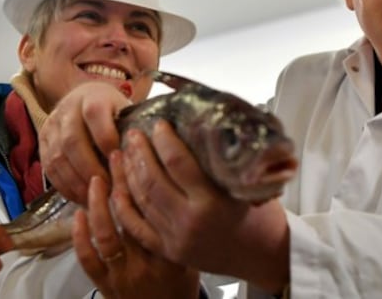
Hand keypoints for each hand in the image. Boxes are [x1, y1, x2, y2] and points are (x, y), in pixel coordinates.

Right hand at [39, 82, 131, 203]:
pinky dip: (64, 186)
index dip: (106, 139)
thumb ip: (131, 130)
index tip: (120, 161)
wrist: (86, 100)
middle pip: (72, 140)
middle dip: (91, 168)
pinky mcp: (42, 142)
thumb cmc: (115, 112)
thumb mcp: (126, 113)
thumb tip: (143, 157)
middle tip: (108, 187)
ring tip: (95, 196)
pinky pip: (49, 168)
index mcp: (93, 96)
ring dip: (76, 181)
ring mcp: (51, 125)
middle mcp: (68, 108)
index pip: (95, 113)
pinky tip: (80, 197)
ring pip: (57, 157)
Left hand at [73, 168, 199, 298]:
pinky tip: (79, 213)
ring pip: (107, 234)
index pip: (158, 211)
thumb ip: (181, 227)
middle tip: (119, 156)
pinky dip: (80, 236)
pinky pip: (88, 258)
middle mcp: (146, 264)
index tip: (145, 156)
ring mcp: (122, 275)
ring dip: (100, 204)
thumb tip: (175, 183)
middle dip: (123, 183)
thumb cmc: (181, 284)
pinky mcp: (104, 284)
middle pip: (132, 217)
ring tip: (98, 178)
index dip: (150, 181)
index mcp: (172, 254)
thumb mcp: (191, 256)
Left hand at [111, 124, 290, 291]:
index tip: (159, 125)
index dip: (164, 140)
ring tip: (124, 153)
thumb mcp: (245, 185)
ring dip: (128, 173)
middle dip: (140, 153)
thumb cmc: (260, 217)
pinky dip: (124, 206)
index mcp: (212, 203)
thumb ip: (221, 163)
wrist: (263, 256)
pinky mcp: (168, 250)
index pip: (178, 162)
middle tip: (133, 134)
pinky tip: (117, 188)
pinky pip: (137, 226)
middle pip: (153, 179)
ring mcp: (176, 238)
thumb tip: (199, 128)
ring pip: (141, 200)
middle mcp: (190, 221)